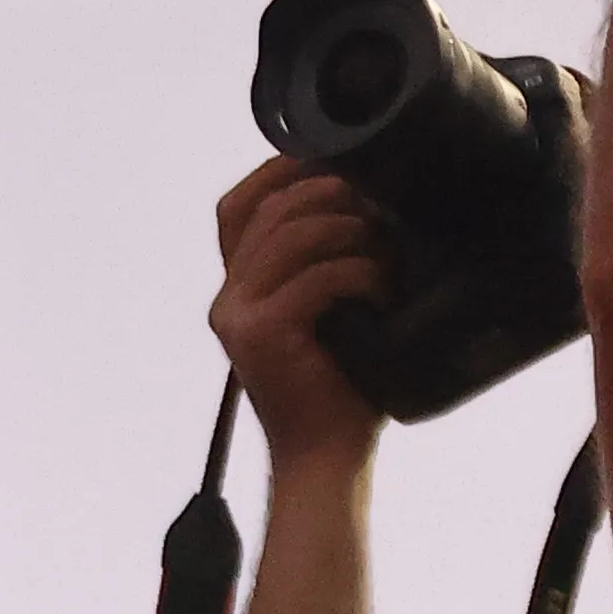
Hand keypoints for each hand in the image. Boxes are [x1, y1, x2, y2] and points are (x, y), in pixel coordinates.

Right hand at [206, 154, 391, 468]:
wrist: (326, 454)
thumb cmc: (341, 384)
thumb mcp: (327, 310)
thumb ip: (324, 261)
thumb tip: (369, 199)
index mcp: (238, 288)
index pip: (237, 208)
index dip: (276, 172)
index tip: (327, 159)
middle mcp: (227, 298)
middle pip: (271, 211)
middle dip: (330, 195)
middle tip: (380, 208)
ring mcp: (236, 316)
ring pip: (292, 236)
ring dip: (350, 233)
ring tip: (385, 253)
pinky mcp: (260, 334)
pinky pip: (315, 277)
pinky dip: (359, 274)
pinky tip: (383, 290)